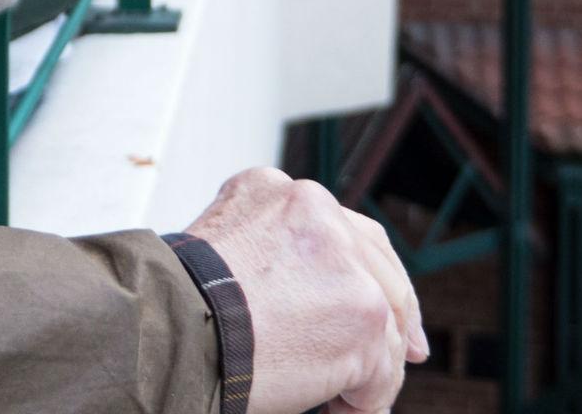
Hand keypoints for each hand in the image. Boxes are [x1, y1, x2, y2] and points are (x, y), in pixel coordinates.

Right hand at [184, 168, 426, 413]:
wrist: (172, 332)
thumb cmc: (183, 307)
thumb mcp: (226, 251)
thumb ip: (276, 253)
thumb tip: (318, 296)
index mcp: (274, 190)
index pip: (340, 226)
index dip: (365, 269)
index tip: (378, 303)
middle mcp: (313, 209)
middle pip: (378, 262)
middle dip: (398, 312)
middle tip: (409, 352)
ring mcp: (344, 260)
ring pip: (383, 321)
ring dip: (368, 366)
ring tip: (339, 395)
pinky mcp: (363, 312)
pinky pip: (382, 369)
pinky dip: (366, 399)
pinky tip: (335, 405)